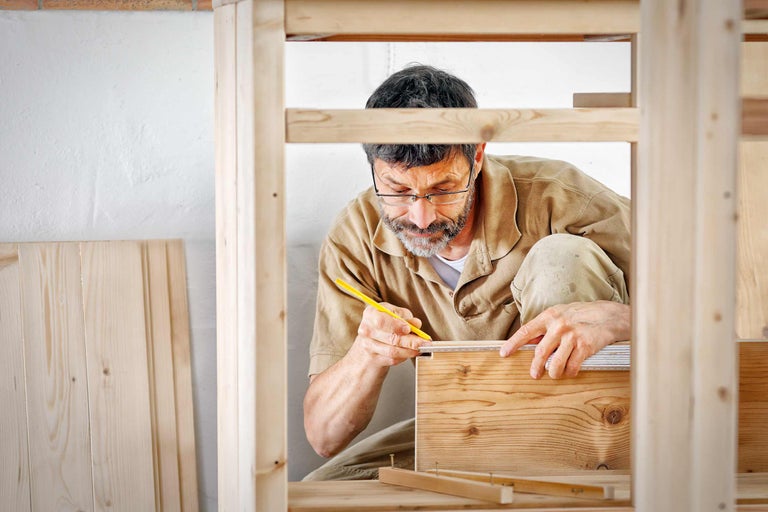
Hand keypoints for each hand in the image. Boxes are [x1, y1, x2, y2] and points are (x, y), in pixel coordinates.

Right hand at [347, 303, 430, 367]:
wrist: (369, 343)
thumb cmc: (384, 325)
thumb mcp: (394, 315)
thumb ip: (406, 318)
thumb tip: (416, 323)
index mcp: (371, 314)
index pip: (381, 321)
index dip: (396, 325)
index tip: (408, 329)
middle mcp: (366, 330)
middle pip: (390, 338)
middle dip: (410, 341)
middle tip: (424, 342)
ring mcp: (368, 346)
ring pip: (392, 351)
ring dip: (409, 351)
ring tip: (420, 348)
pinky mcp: (374, 359)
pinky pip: (392, 359)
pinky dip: (404, 356)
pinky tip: (410, 353)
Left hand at [499, 301, 629, 378]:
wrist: (607, 316)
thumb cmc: (580, 315)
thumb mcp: (559, 315)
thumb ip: (544, 328)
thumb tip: (527, 341)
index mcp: (549, 316)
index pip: (526, 331)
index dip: (513, 343)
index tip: (504, 353)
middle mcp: (559, 325)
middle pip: (540, 352)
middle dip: (535, 367)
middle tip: (534, 375)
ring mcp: (572, 336)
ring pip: (555, 364)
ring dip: (553, 373)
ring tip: (554, 373)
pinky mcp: (585, 346)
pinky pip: (572, 367)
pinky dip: (570, 373)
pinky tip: (570, 371)